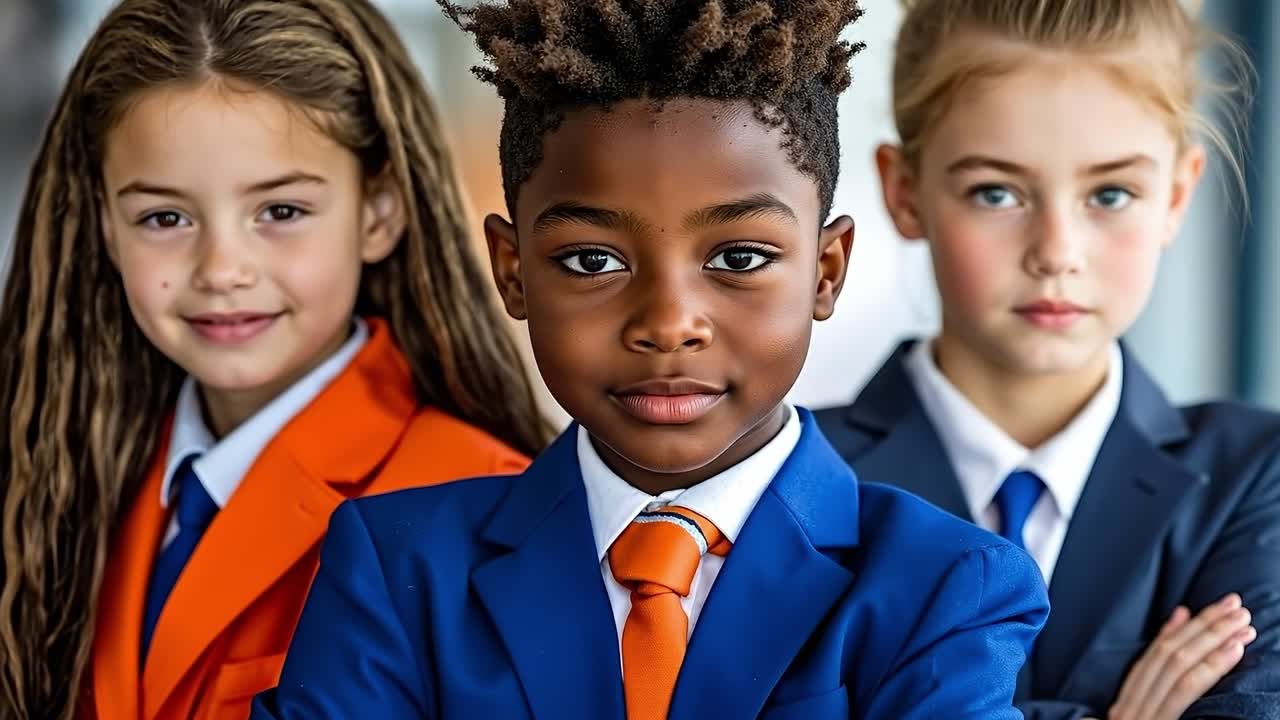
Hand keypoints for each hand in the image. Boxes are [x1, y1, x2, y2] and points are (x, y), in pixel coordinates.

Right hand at [1107, 593, 1256, 719]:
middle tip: (1235, 605)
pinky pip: (1185, 689)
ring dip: (1213, 638)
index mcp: (1125, 703)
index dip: (1178, 629)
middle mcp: (1130, 704)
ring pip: (1178, 664)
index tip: (1206, 609)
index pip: (1152, 657)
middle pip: (1168, 654)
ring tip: (1241, 622)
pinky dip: (1211, 666)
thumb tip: (1173, 639)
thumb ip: (1149, 688)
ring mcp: (1143, 713)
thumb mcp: (1134, 718)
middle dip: (1204, 626)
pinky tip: (1234, 649)